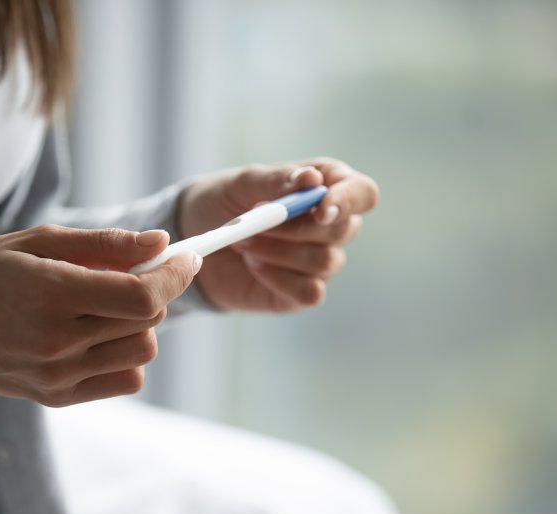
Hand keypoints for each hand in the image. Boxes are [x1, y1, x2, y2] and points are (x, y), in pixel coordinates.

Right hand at [0, 225, 200, 406]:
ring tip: (106, 304)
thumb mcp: (37, 241)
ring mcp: (58, 375)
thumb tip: (161, 242)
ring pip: (142, 352)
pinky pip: (124, 380)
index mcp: (52, 295)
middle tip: (134, 271)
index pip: (142, 295)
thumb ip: (104, 245)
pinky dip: (126, 355)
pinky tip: (99, 334)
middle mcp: (58, 342)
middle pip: (148, 322)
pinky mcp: (57, 396)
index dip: (174, 274)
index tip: (186, 256)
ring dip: (140, 324)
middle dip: (155, 290)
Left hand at [177, 158, 378, 311]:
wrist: (194, 239)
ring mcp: (321, 261)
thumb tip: (312, 179)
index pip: (362, 193)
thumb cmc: (225, 202)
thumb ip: (277, 180)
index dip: (348, 201)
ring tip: (244, 242)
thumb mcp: (243, 182)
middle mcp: (332, 225)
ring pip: (324, 261)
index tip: (320, 208)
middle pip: (343, 229)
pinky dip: (277, 278)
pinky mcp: (304, 292)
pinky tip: (255, 266)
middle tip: (253, 222)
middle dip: (294, 228)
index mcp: (327, 186)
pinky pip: (309, 292)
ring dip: (277, 251)